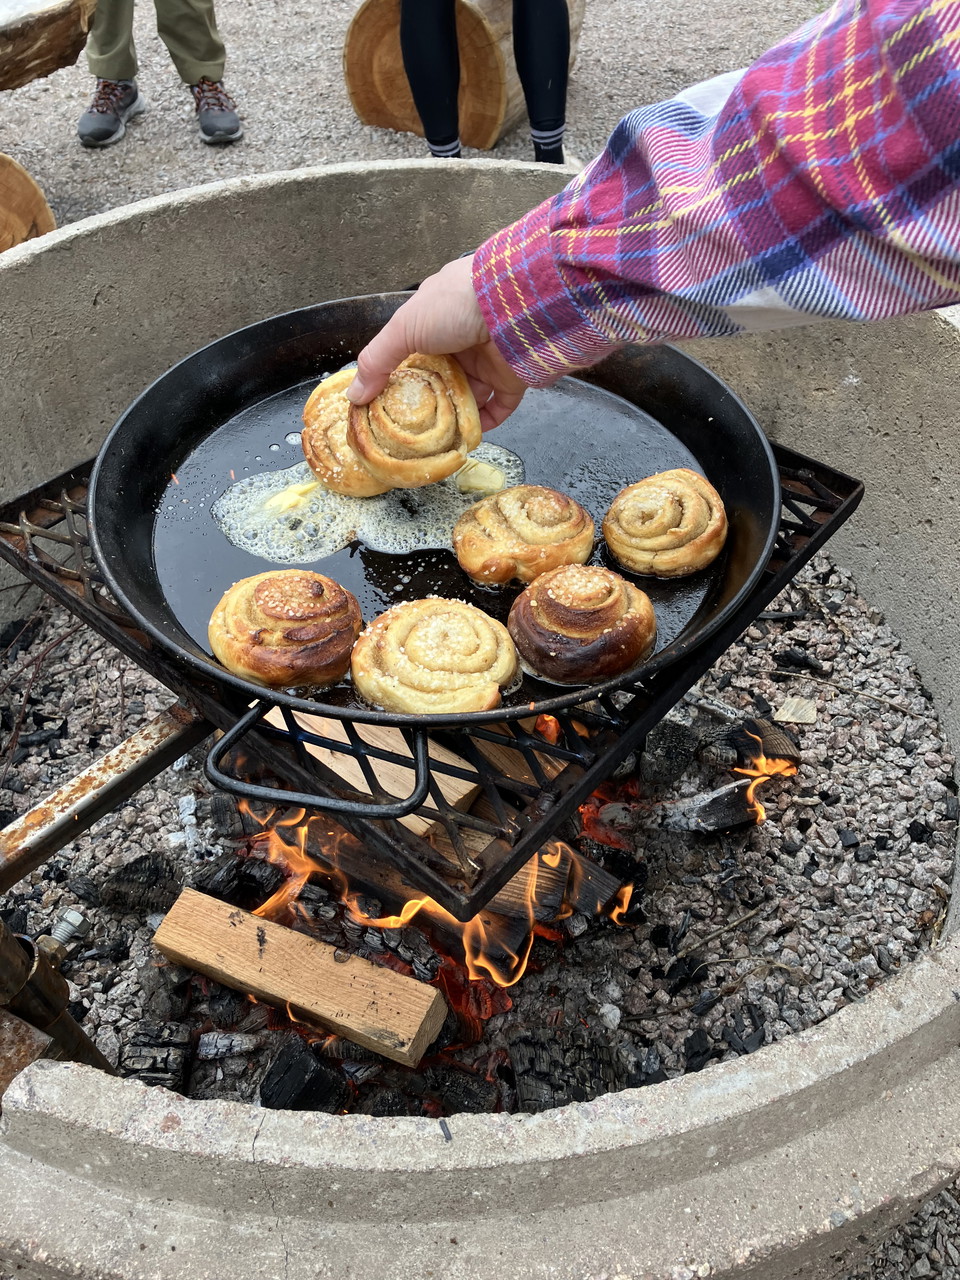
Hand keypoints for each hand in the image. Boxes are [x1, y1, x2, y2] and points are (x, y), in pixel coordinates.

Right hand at [345, 256, 528, 430]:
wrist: (514, 303)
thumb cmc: (455, 304)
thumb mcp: (403, 328)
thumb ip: (376, 361)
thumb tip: (354, 395)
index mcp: (436, 320)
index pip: (413, 355)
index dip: (399, 379)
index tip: (385, 406)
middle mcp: (462, 340)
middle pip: (439, 380)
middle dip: (426, 405)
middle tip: (410, 431)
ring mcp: (487, 359)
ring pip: (467, 397)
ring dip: (453, 418)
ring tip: (435, 441)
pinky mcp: (511, 377)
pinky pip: (497, 407)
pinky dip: (483, 423)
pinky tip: (467, 437)